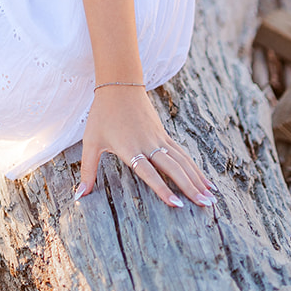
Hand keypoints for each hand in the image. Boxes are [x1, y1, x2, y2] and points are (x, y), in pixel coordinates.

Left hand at [74, 86, 216, 211]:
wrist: (119, 86)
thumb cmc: (102, 115)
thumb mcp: (90, 142)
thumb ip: (87, 170)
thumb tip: (80, 196)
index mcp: (130, 148)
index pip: (150, 173)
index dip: (163, 189)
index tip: (178, 205)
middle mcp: (148, 144)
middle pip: (174, 168)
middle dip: (190, 188)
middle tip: (206, 205)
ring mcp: (159, 139)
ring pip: (183, 161)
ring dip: (198, 179)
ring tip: (211, 198)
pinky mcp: (164, 135)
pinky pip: (183, 154)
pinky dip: (195, 168)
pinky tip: (206, 180)